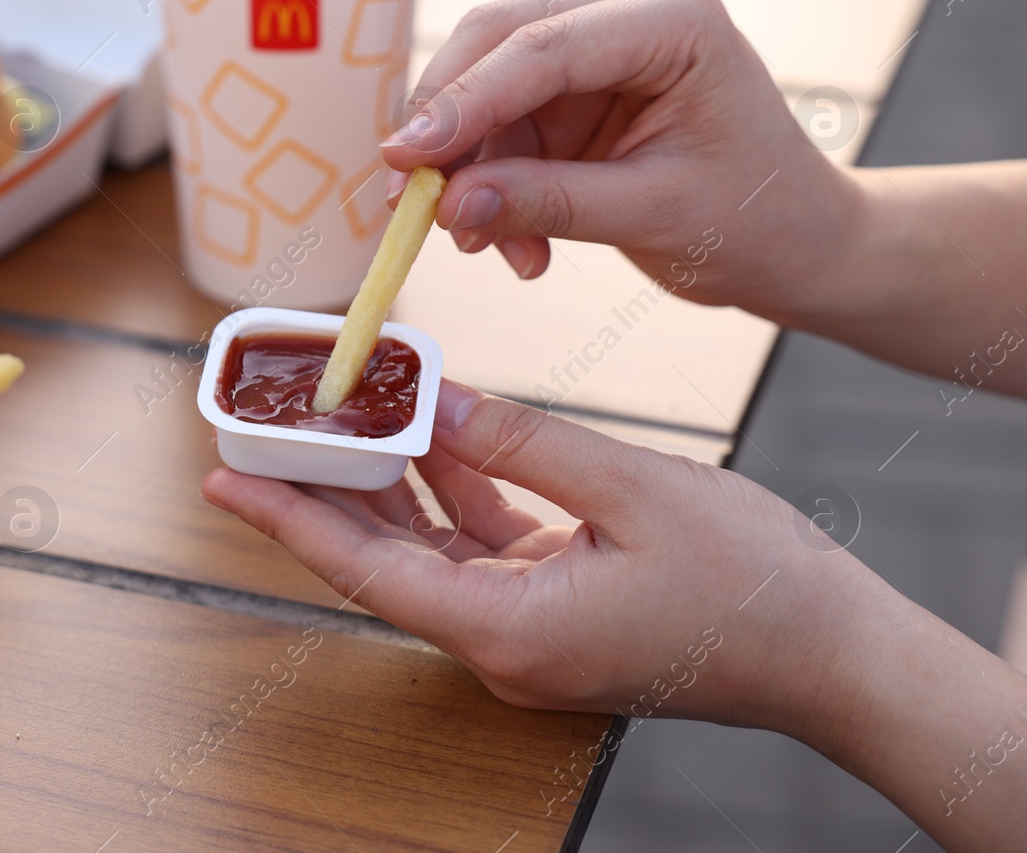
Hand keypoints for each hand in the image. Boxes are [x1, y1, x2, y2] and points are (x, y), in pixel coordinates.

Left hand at [205, 379, 855, 723]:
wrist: (831, 654)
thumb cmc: (748, 585)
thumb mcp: (630, 490)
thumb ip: (521, 443)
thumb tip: (439, 403)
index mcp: (506, 630)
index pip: (364, 569)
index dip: (288, 521)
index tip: (224, 479)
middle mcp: (501, 641)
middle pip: (382, 558)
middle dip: (325, 491)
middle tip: (269, 429)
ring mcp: (527, 630)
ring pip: (426, 550)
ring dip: (388, 485)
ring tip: (339, 417)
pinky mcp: (555, 610)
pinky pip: (479, 547)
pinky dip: (452, 492)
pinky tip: (434, 435)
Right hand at [379, 0, 866, 325]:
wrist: (797, 241)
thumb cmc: (756, 220)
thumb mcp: (654, 215)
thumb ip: (550, 204)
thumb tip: (450, 205)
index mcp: (674, 21)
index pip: (541, 47)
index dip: (462, 103)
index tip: (405, 158)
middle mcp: (630, 10)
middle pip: (496, 42)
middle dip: (447, 125)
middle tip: (406, 196)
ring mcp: (598, 45)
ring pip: (487, 89)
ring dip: (472, 172)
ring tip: (483, 247)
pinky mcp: (574, 89)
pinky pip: (502, 129)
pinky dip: (494, 187)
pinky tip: (516, 246)